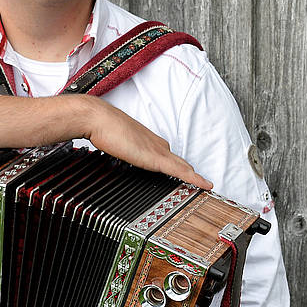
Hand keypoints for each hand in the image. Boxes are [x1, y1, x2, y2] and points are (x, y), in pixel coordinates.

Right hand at [85, 98, 212, 189]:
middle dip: (190, 173)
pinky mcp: (156, 158)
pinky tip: (204, 186)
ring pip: (184, 167)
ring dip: (194, 177)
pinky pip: (181, 171)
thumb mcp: (116, 142)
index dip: (179, 167)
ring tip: (206, 187)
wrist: (100, 119)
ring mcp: (158, 151)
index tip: (187, 175)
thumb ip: (123, 149)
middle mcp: (157, 145)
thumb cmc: (104, 129)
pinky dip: (195, 179)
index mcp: (150, 141)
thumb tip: (121, 153)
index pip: (170, 157)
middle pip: (180, 162)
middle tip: (201, 183)